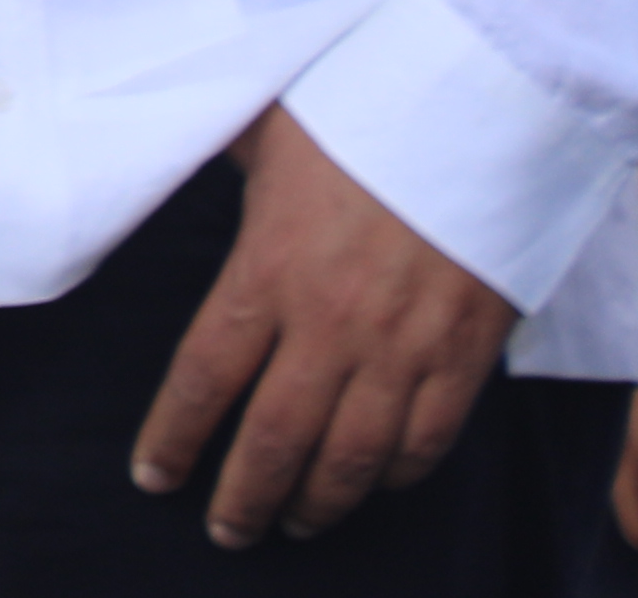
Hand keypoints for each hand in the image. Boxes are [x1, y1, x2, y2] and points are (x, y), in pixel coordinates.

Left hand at [128, 105, 518, 545]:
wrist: (483, 108)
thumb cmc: (364, 106)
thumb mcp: (266, 128)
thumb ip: (220, 162)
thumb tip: (159, 143)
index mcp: (269, 269)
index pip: (204, 378)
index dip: (175, 437)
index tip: (154, 478)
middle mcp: (331, 323)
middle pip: (274, 440)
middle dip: (243, 497)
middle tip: (226, 530)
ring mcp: (405, 347)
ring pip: (351, 459)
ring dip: (317, 503)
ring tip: (293, 523)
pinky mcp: (467, 355)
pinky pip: (428, 441)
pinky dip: (396, 476)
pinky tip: (373, 485)